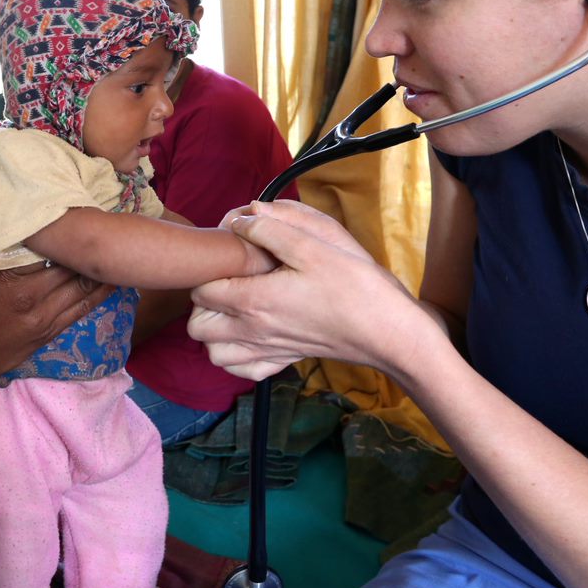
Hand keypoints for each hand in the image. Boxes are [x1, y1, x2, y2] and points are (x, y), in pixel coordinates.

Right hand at [0, 198, 114, 383]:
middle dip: (86, 249)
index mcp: (11, 278)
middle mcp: (32, 298)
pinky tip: (111, 282)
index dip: (66, 232)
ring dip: (98, 270)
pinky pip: (81, 311)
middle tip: (102, 229)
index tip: (79, 215)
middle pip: (71, 268)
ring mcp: (44, 319)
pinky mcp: (49, 334)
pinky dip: (98, 295)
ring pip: (82, 289)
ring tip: (114, 250)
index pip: (48, 250)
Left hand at [188, 200, 421, 379]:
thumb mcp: (314, 245)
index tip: (230, 257)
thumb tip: (239, 219)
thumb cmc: (355, 286)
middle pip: (197, 325)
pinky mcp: (283, 361)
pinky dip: (235, 355)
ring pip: (212, 352)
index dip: (208, 270)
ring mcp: (267, 351)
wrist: (389, 332)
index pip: (200, 289)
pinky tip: (249, 334)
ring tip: (233, 307)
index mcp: (254, 300)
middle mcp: (252, 331)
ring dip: (214, 331)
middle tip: (227, 281)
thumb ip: (271, 228)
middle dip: (202, 303)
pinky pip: (240, 369)